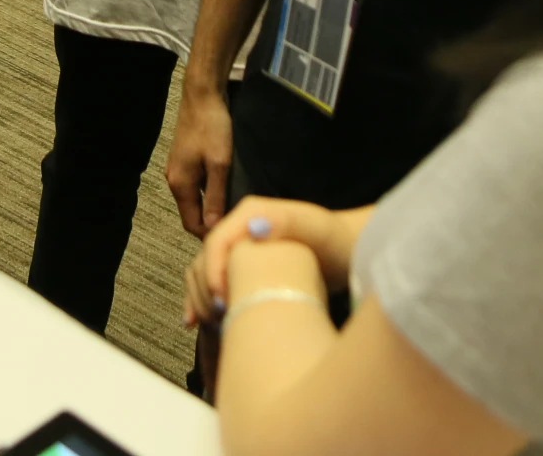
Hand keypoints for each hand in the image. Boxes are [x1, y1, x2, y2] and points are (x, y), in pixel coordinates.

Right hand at [165, 83, 233, 236]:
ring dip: (211, 207)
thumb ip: (215, 196)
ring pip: (195, 200)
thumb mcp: (219, 163)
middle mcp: (175, 179)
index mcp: (180, 184)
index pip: (191, 224)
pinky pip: (197, 186)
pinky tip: (227, 190)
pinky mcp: (187, 160)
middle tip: (236, 226)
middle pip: (192, 213)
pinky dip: (209, 193)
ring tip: (234, 210)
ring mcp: (180, 169)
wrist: (202, 95)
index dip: (210, 234)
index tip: (232, 236)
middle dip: (211, 223)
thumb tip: (213, 226)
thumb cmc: (211, 126)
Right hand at [182, 198, 349, 327]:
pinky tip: (195, 322)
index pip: (216, 243)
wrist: (348, 252)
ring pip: (204, 273)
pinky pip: (213, 284)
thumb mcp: (315, 227)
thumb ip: (286, 222)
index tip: (223, 303)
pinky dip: (202, 302)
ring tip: (209, 327)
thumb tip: (252, 226)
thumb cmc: (335, 240)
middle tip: (217, 321)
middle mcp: (238, 229)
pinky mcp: (242, 268)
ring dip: (200, 299)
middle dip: (204, 290)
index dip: (213, 272)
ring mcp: (238, 250)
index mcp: (248, 214)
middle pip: (205, 259)